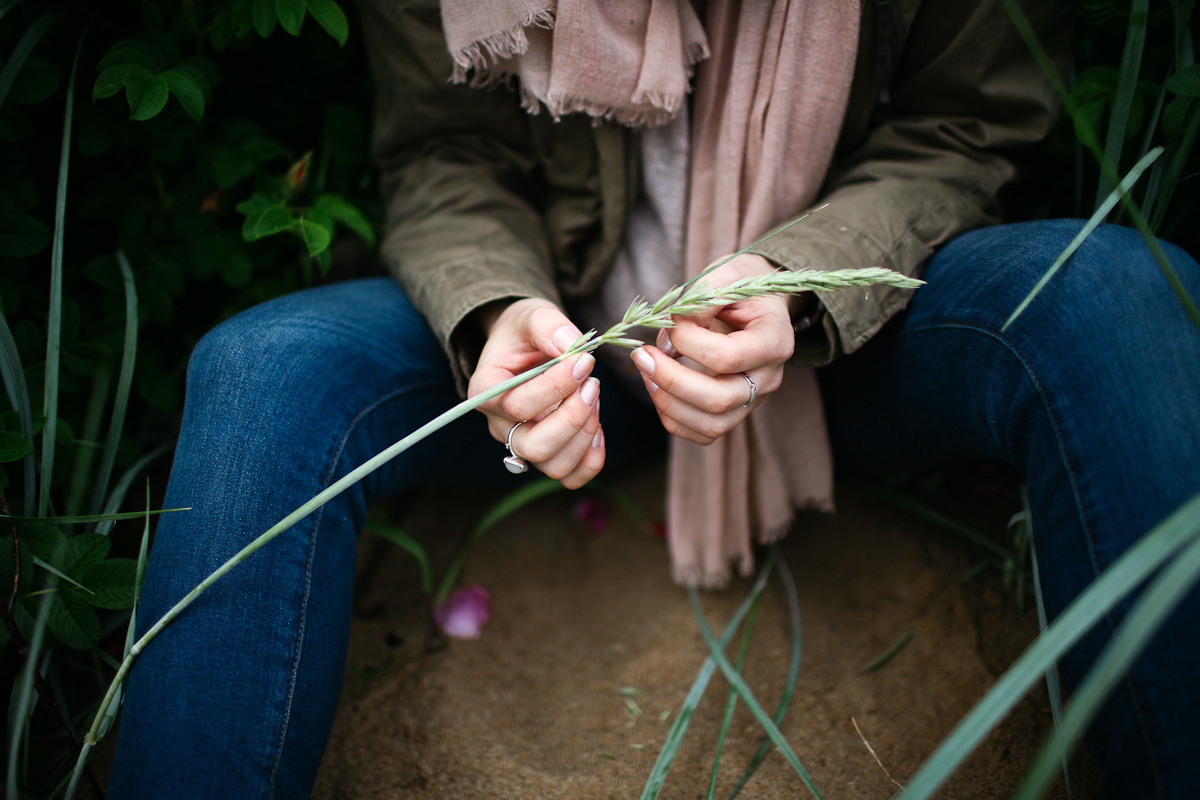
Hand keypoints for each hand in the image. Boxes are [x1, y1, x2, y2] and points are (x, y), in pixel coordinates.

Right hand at [469, 298, 604, 488]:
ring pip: (554, 465)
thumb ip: (549, 326)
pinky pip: (571, 475)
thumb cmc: (525, 332)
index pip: (518, 405)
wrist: (526, 347)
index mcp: (485, 391)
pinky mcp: (548, 453)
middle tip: (592, 383)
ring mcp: (523, 444)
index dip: (556, 386)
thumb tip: (573, 346)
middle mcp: (499, 425)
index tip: (584, 360)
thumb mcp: (532, 316)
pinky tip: (599, 426)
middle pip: (534, 446)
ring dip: (584, 434)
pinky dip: (591, 458)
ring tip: (594, 397)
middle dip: (572, 417)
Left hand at [629, 254, 794, 444]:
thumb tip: (670, 332)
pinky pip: (703, 433)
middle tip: (641, 355)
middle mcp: (769, 377)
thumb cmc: (740, 288)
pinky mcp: (736, 412)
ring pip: (711, 424)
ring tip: (646, 372)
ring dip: (668, 402)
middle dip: (671, 380)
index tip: (671, 321)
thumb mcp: (724, 278)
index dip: (688, 342)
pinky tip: (657, 388)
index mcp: (774, 340)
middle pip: (719, 400)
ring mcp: (754, 400)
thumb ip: (698, 300)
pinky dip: (673, 417)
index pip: (727, 356)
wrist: (757, 305)